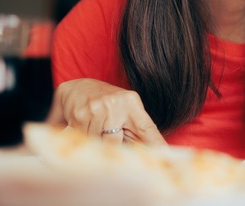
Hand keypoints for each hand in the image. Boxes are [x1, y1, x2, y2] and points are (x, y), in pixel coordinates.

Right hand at [48, 78, 166, 145]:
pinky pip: (84, 139)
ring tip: (97, 127)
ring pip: (99, 143)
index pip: (147, 128)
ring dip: (97, 141)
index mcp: (131, 103)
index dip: (156, 144)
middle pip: (117, 143)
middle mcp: (115, 104)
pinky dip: (85, 138)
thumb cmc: (108, 103)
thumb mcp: (127, 109)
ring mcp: (96, 109)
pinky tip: (86, 126)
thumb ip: (139, 130)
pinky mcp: (79, 116)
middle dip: (114, 146)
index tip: (166, 156)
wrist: (79, 88)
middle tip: (110, 136)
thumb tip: (158, 152)